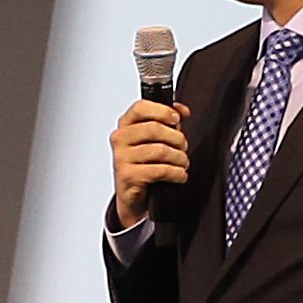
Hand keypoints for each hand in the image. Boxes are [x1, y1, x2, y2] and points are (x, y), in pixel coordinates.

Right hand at [110, 96, 192, 228]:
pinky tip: (179, 175)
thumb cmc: (144, 163)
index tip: (176, 118)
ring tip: (182, 164)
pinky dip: (177, 173)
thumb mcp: (154, 139)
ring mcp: (122, 158)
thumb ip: (167, 121)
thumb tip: (181, 110)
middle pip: (155, 129)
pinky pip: (161, 170)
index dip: (162, 110)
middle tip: (182, 147)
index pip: (140, 108)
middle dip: (177, 139)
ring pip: (161, 150)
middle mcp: (120, 139)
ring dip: (180, 159)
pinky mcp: (128, 176)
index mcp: (125, 125)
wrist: (132, 195)